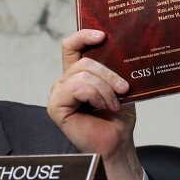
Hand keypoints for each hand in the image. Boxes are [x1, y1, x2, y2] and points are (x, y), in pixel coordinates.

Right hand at [48, 29, 143, 179]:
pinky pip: (76, 88)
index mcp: (78, 74)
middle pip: (84, 61)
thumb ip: (113, 68)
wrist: (118, 143)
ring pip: (82, 74)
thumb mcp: (119, 86)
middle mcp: (65, 81)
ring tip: (114, 104)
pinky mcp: (55, 107)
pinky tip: (102, 107)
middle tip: (124, 88)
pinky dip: (95, 95)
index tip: (102, 36)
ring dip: (104, 89)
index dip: (83, 36)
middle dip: (108, 74)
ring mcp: (58, 93)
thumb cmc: (118, 118)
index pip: (72, 46)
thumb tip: (123, 47)